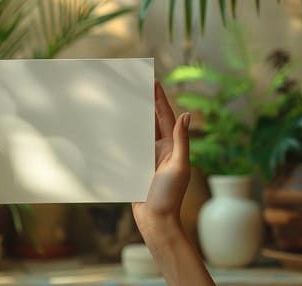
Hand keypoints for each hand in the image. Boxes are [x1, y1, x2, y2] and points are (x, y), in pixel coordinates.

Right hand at [132, 81, 190, 235]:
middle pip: (152, 119)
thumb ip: (181, 141)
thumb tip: (186, 115)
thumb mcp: (179, 167)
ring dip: (134, 115)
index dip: (160, 98)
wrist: (156, 221)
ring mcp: (148, 157)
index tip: (153, 81)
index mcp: (173, 146)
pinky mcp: (137, 167)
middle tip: (137, 83)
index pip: (166, 116)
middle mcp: (161, 149)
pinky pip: (130, 145)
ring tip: (125, 98)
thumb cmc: (170, 196)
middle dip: (146, 101)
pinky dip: (124, 134)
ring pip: (140, 130)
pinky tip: (115, 125)